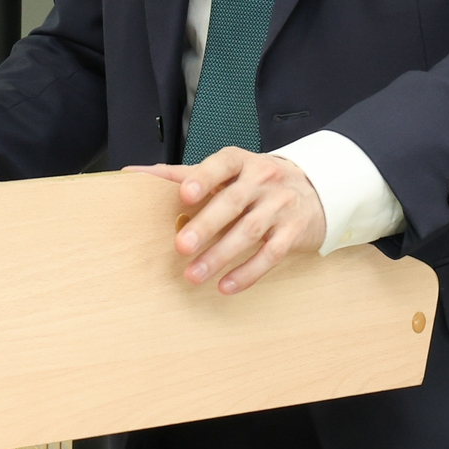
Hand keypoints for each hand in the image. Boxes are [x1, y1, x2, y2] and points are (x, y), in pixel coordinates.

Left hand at [134, 147, 327, 294]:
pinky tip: (225, 285)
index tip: (185, 195)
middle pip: (234, 202)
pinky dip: (247, 272)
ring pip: (250, 231)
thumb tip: (133, 174)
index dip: (204, 177)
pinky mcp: (293, 232)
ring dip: (220, 255)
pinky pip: (271, 254)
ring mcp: (280, 206)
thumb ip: (183, 175)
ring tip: (194, 275)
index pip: (223, 165)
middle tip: (181, 246)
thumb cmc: (257, 182)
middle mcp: (264, 180)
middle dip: (207, 225)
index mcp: (242, 162)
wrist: (315, 190)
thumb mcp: (227, 172)